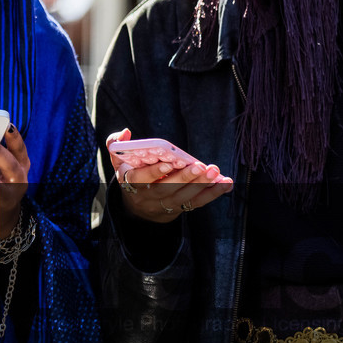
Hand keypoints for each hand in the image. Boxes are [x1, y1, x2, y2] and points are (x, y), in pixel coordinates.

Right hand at [105, 127, 232, 222]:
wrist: (138, 208)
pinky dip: (213, 194)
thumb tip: (125, 132)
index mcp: (131, 183)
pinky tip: (226, 183)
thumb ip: (116, 144)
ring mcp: (164, 205)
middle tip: (200, 166)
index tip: (167, 163)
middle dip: (184, 178)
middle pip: (166, 189)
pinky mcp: (180, 209)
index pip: (140, 179)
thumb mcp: (118, 161)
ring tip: (214, 171)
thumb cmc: (131, 175)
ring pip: (184, 197)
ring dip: (201, 185)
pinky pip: (197, 203)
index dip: (153, 172)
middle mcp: (148, 197)